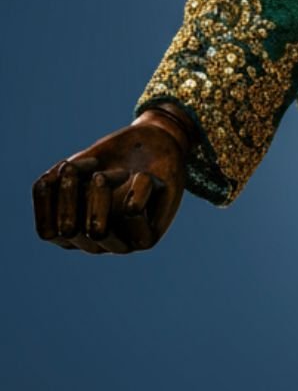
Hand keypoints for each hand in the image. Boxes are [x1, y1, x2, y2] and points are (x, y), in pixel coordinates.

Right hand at [32, 107, 194, 252]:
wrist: (157, 144)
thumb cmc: (111, 158)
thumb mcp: (77, 165)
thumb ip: (54, 184)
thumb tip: (48, 188)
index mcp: (70, 234)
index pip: (47, 231)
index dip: (51, 195)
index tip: (68, 165)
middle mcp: (92, 245)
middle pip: (69, 228)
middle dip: (73, 189)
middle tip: (91, 164)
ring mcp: (119, 246)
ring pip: (97, 230)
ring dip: (103, 190)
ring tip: (116, 171)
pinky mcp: (146, 240)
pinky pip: (134, 212)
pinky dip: (138, 184)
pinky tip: (144, 177)